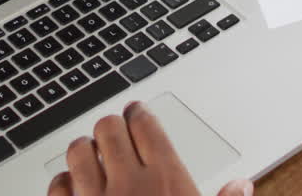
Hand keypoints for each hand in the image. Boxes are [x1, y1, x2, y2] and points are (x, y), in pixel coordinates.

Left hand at [48, 101, 252, 195]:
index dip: (139, 114)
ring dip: (85, 149)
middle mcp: (127, 183)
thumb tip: (242, 187)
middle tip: (117, 133)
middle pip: (109, 128)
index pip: (145, 123)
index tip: (137, 115)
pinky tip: (75, 187)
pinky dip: (64, 181)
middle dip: (113, 128)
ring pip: (79, 149)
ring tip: (94, 154)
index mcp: (166, 180)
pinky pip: (58, 184)